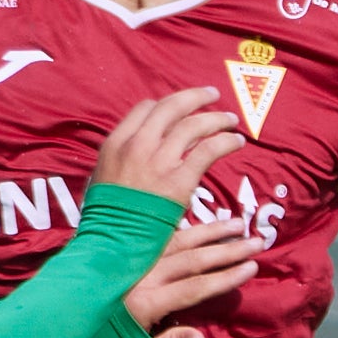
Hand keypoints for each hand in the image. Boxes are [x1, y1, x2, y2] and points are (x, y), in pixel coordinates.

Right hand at [85, 90, 242, 208]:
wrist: (112, 242)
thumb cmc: (106, 217)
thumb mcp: (101, 179)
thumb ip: (120, 161)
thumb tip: (135, 152)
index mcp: (116, 143)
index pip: (145, 109)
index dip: (166, 105)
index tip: (180, 108)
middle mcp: (138, 146)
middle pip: (172, 108)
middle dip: (196, 98)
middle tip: (212, 95)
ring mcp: (159, 162)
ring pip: (194, 125)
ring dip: (216, 119)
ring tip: (231, 121)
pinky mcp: (180, 180)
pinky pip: (209, 150)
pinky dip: (226, 141)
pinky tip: (236, 142)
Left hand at [119, 210, 263, 337]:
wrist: (51, 324)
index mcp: (149, 302)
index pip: (197, 287)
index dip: (227, 278)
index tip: (253, 267)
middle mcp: (143, 276)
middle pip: (194, 259)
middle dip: (228, 250)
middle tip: (257, 240)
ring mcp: (132, 262)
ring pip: (178, 240)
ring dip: (210, 232)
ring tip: (236, 223)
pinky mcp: (121, 254)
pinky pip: (157, 235)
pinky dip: (180, 227)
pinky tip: (196, 222)